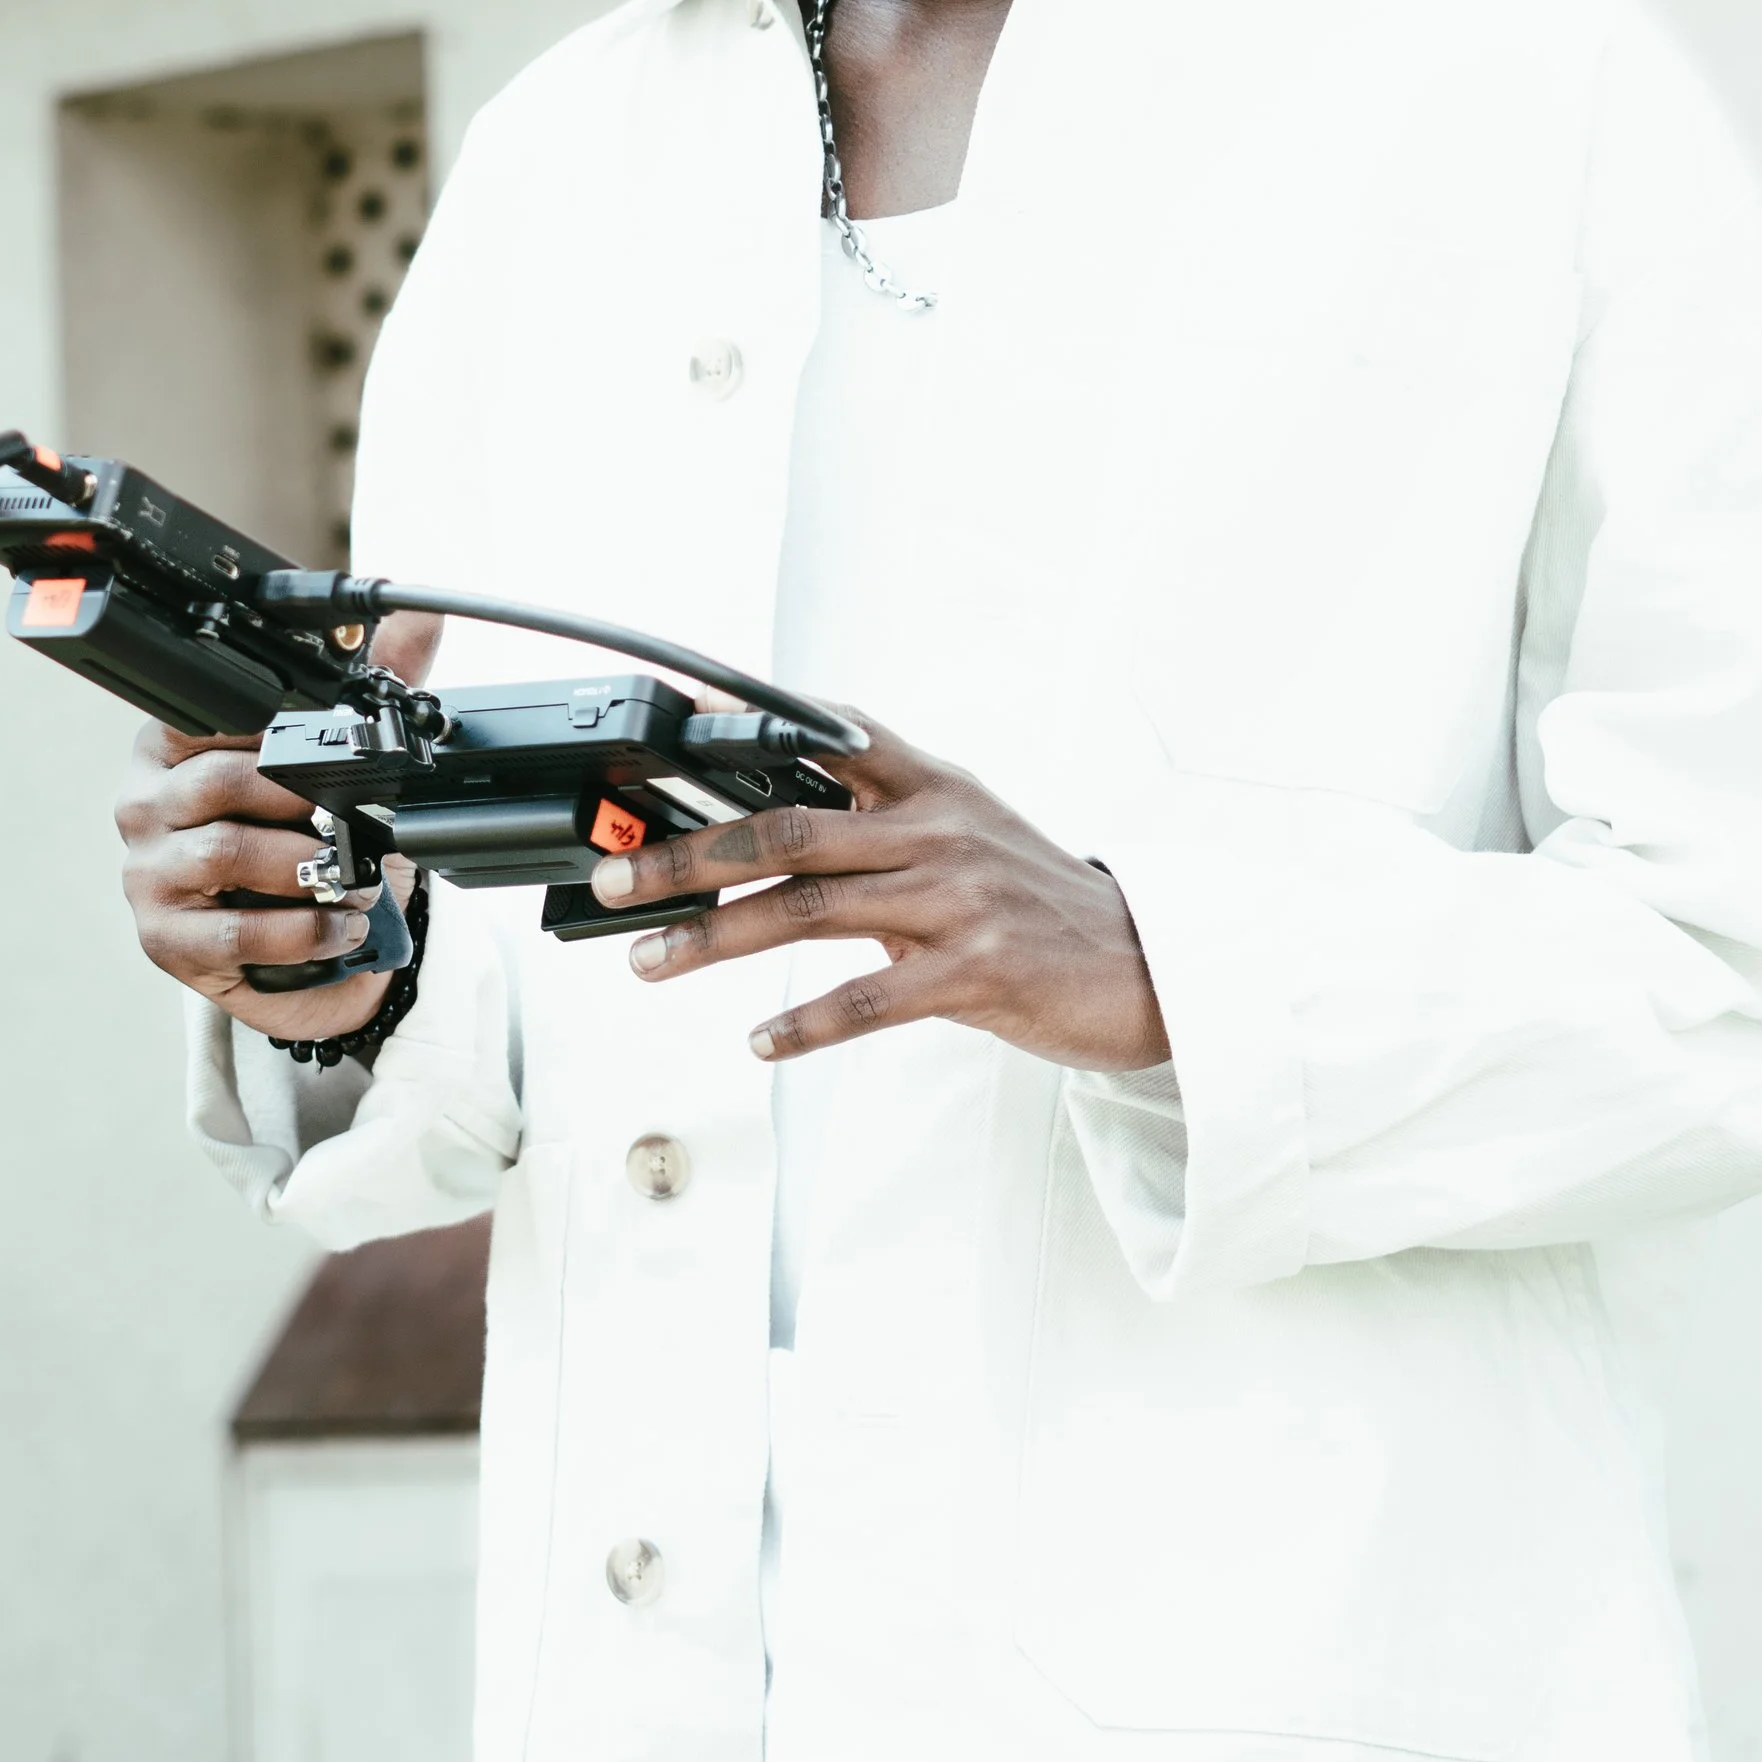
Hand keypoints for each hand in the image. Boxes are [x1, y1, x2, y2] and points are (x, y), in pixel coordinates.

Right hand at [113, 614, 436, 1042]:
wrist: (301, 943)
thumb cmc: (302, 838)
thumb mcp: (338, 761)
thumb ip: (375, 685)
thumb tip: (421, 617)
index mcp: (175, 744)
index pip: (205, 710)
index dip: (268, 721)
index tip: (323, 741)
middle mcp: (149, 802)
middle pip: (221, 780)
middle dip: (302, 799)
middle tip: (354, 818)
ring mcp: (149, 873)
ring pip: (226, 853)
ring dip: (307, 869)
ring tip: (355, 880)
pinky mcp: (165, 939)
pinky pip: (233, 932)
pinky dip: (300, 930)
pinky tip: (337, 926)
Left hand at [591, 712, 1168, 1071]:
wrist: (1144, 962)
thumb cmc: (1039, 900)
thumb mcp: (967, 831)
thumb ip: (884, 818)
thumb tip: (780, 822)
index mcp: (933, 786)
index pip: (828, 735)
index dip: (749, 722)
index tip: (677, 719)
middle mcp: (936, 830)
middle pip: (787, 828)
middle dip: (690, 853)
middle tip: (618, 879)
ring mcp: (955, 900)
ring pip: (808, 910)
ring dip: (715, 938)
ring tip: (650, 960)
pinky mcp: (974, 972)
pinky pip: (868, 998)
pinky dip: (804, 1023)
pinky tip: (759, 1042)